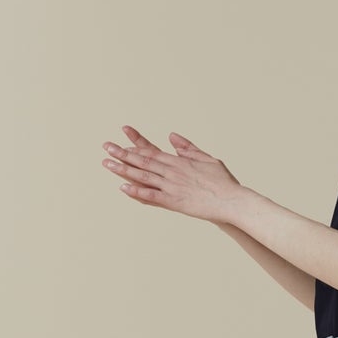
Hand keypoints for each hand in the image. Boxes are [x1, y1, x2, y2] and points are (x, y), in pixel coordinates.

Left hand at [102, 126, 243, 222]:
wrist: (231, 200)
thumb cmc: (222, 181)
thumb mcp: (207, 158)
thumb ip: (188, 148)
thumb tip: (172, 136)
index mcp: (179, 161)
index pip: (152, 151)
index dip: (135, 145)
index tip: (122, 140)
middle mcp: (172, 171)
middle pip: (143, 161)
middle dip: (122, 154)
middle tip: (106, 147)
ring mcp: (172, 186)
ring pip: (143, 176)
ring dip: (124, 169)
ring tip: (107, 164)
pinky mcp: (174, 202)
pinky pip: (151, 196)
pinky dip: (137, 191)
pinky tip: (123, 188)